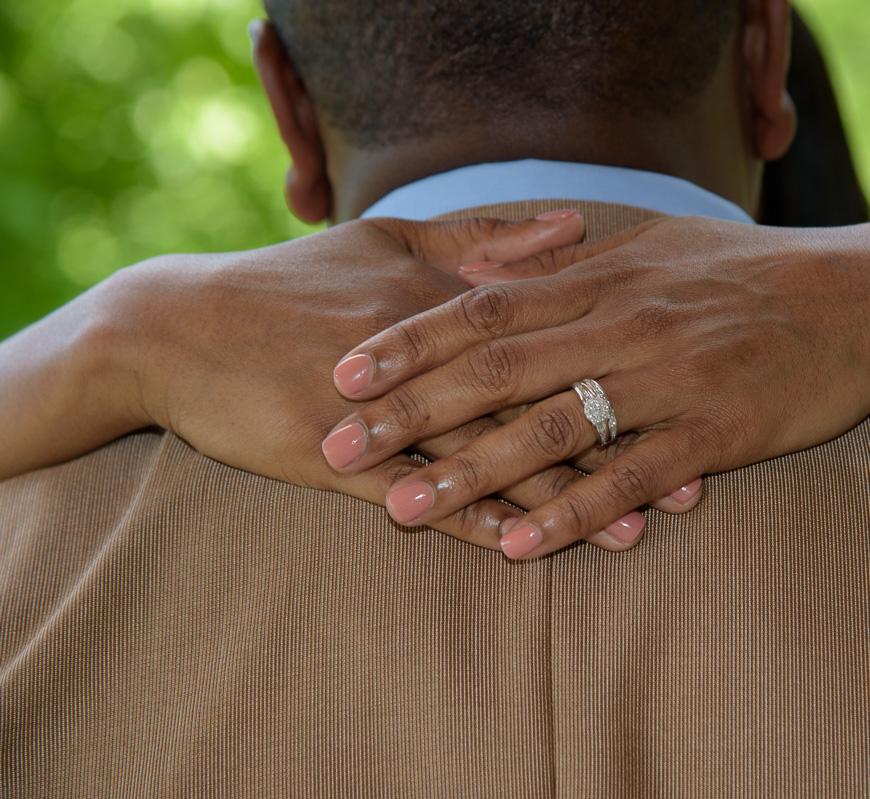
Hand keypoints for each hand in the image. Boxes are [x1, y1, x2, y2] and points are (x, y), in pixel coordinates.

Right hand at [0, 211, 657, 549]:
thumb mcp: (386, 241)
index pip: (550, 337)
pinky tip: (526, 549)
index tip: (686, 393)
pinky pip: (421, 497)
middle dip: (616, 445)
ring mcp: (385, 411)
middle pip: (538, 404)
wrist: (178, 330)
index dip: (620, 369)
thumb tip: (574, 226)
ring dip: (564, 498)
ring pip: (491, 460)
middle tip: (691, 479)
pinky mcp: (340, 459)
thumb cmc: (291, 283)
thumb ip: (482, 237)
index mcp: (444, 297)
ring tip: (632, 531)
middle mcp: (426, 355)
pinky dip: (476, 523)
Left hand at [321, 218, 869, 558]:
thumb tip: (477, 272)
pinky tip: (517, 547)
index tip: (343, 369)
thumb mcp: (656, 243)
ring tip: (402, 507)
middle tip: (338, 445)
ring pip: (552, 430)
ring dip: (472, 472)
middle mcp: (624, 324)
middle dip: (411, 412)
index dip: (410, 341)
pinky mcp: (713, 434)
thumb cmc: (749, 271)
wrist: (860, 301)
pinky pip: (628, 478)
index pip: (485, 309)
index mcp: (603, 277)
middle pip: (498, 372)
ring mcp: (668, 381)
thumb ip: (564, 261)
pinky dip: (570, 512)